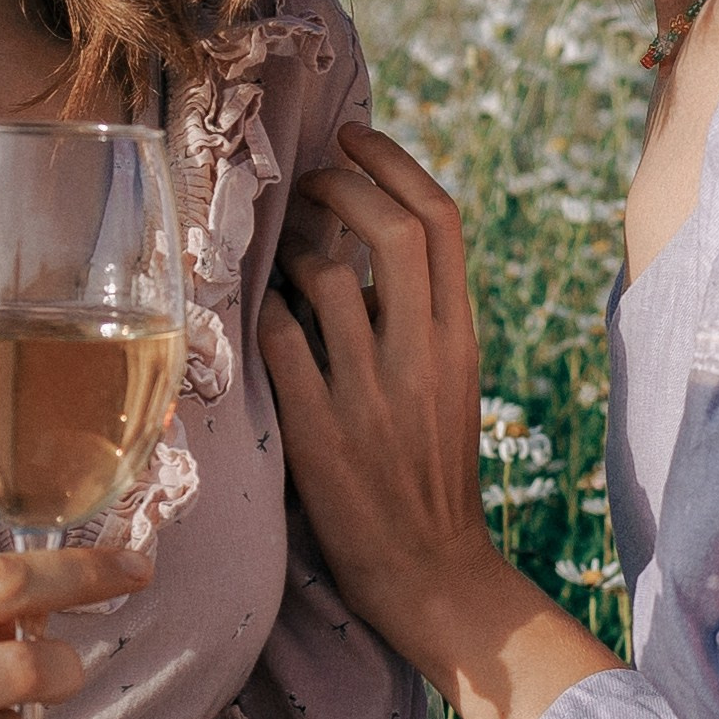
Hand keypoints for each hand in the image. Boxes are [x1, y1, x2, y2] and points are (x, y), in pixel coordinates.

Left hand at [258, 125, 505, 677]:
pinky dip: (261, 312)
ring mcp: (371, 396)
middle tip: (309, 186)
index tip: (351, 139)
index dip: (391, 161)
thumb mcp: (448, 391)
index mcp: (460, 343)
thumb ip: (418, 322)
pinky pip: (278, 337)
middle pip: (391, 227)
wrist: (433, 578)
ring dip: (292, 253)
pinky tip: (258, 319)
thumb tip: (365, 250)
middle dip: (339, 185)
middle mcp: (422, 360)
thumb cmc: (430, 482)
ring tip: (281, 265)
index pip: (441, 220)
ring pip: (326, 276)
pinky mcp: (320, 432)